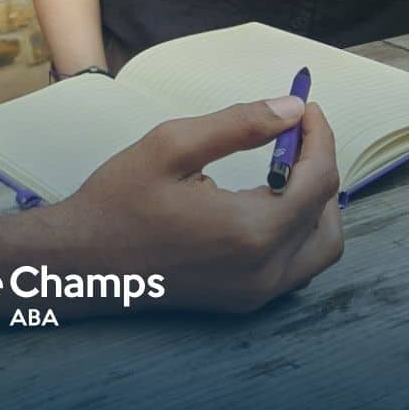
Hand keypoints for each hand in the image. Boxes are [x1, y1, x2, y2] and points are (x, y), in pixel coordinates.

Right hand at [57, 99, 342, 312]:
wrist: (80, 264)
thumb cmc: (118, 201)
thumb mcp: (171, 145)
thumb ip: (239, 124)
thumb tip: (293, 108)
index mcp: (251, 230)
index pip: (318, 180)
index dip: (319, 137)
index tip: (306, 108)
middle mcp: (264, 270)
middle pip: (329, 218)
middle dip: (321, 170)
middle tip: (296, 137)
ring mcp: (256, 293)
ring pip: (320, 249)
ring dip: (315, 204)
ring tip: (284, 168)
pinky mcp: (244, 301)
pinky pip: (296, 266)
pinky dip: (297, 230)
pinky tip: (266, 202)